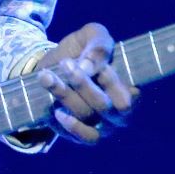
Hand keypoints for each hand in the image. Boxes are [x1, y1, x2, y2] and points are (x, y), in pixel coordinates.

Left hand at [31, 22, 137, 143]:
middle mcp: (119, 113)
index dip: (108, 80)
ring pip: (87, 116)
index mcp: (128, 89)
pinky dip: (70, 126)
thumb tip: (89, 65)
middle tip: (65, 64)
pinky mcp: (82, 135)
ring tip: (46, 76)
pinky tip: (56, 111)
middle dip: (82, 84)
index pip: (126, 94)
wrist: (53, 65)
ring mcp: (102, 126)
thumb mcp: (91, 36)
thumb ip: (98, 44)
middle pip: (104, 106)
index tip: (86, 60)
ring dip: (64, 95)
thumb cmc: (81, 50)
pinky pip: (83, 138)